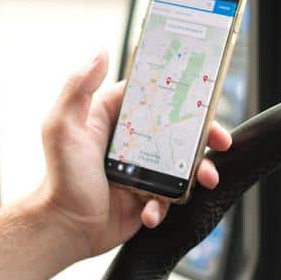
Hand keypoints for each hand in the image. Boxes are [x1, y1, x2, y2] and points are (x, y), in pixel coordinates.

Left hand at [35, 50, 232, 258]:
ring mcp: (143, 169)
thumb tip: (100, 51)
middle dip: (204, 135)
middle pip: (178, 128)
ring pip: (183, 163)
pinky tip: (152, 211)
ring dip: (198, 171)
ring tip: (205, 179)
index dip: (182, 93)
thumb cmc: (60, 176)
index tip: (205, 95)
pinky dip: (166, 205)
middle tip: (220, 141)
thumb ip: (79, 86)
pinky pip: (170, 197)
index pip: (155, 96)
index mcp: (114, 117)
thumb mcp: (63, 125)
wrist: (65, 228)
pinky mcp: (148, 196)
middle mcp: (132, 140)